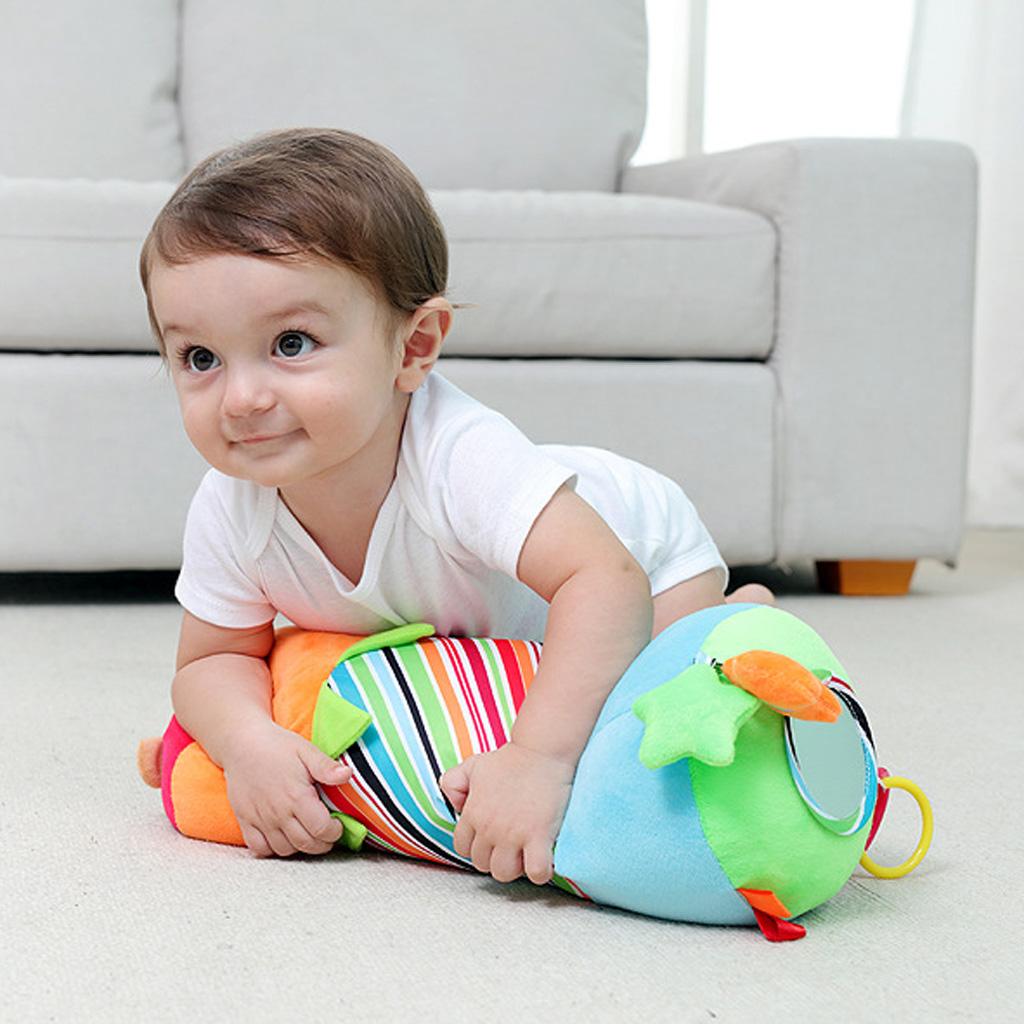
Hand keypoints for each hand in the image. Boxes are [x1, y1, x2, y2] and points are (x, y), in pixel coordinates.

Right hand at [222, 721, 352, 857]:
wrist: (242, 743)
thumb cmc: (277, 745)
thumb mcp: (306, 750)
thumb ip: (327, 767)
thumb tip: (347, 775)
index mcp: (297, 797)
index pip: (321, 829)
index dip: (335, 832)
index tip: (338, 825)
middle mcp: (278, 813)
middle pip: (305, 844)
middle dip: (322, 843)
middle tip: (328, 834)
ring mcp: (260, 819)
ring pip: (284, 850)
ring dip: (300, 847)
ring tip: (307, 834)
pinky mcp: (245, 821)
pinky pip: (259, 848)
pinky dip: (273, 849)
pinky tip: (283, 837)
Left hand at [439, 741, 573, 884]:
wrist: (540, 751)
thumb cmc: (510, 759)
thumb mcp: (472, 765)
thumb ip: (453, 783)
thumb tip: (456, 807)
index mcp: (473, 813)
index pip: (462, 848)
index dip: (475, 847)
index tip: (490, 840)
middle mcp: (489, 827)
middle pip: (482, 864)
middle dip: (494, 858)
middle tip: (508, 846)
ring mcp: (513, 834)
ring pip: (504, 873)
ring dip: (514, 868)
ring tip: (524, 854)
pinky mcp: (539, 836)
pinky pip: (536, 872)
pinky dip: (540, 872)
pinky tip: (543, 859)